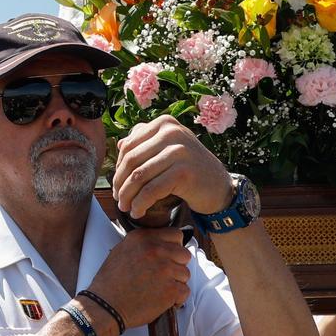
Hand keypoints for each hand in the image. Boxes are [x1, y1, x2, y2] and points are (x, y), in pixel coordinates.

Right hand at [86, 227, 192, 329]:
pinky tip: (163, 299)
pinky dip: (177, 298)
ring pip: (185, 273)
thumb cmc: (110, 282)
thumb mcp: (121, 251)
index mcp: (143, 238)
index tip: (168, 257)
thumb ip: (142, 244)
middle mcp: (155, 250)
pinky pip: (185, 290)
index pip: (175, 235)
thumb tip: (160, 243)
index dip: (174, 247)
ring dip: (176, 282)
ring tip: (160, 289)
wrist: (105, 306)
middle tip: (164, 275)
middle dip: (177, 265)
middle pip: (184, 254)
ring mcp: (165, 269)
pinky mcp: (170, 289)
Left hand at [112, 116, 232, 221]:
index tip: (117, 184)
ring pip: (139, 176)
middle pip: (131, 161)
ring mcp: (179, 151)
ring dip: (127, 196)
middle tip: (118, 199)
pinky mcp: (183, 172)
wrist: (218, 186)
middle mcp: (171, 132)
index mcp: (164, 123)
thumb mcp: (169, 148)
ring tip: (125, 207)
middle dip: (120, 183)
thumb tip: (119, 144)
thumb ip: (146, 142)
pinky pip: (152, 190)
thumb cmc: (189, 168)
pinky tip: (138, 212)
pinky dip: (140, 203)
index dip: (118, 168)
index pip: (129, 146)